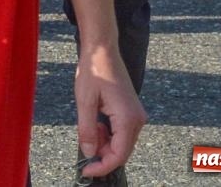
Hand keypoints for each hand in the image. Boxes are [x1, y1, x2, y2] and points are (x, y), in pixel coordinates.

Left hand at [73, 43, 145, 178]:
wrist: (102, 50)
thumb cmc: (94, 71)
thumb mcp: (84, 102)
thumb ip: (88, 130)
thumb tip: (89, 153)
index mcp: (127, 119)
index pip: (119, 155)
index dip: (102, 166)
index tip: (85, 170)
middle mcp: (137, 119)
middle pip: (122, 151)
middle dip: (102, 155)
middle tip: (83, 148)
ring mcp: (136, 115)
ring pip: (121, 142)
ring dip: (104, 143)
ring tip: (89, 130)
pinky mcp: (131, 111)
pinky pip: (121, 131)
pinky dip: (108, 134)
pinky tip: (96, 123)